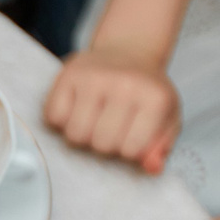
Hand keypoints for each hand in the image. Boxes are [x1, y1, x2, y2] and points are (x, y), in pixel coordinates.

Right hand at [45, 40, 177, 172]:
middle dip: (103, 144)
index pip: (131, 151)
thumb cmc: (145, 93)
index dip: (128, 151)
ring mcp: (94, 77)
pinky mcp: (68, 74)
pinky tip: (75, 109)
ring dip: (81, 135)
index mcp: (155, 98)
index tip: (131, 135)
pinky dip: (61, 121)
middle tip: (109, 127)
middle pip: (100, 145)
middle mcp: (125, 84)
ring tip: (92, 120)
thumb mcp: (166, 119)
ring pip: (74, 135)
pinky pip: (53, 118)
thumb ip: (160, 147)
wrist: (128, 52)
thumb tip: (152, 168)